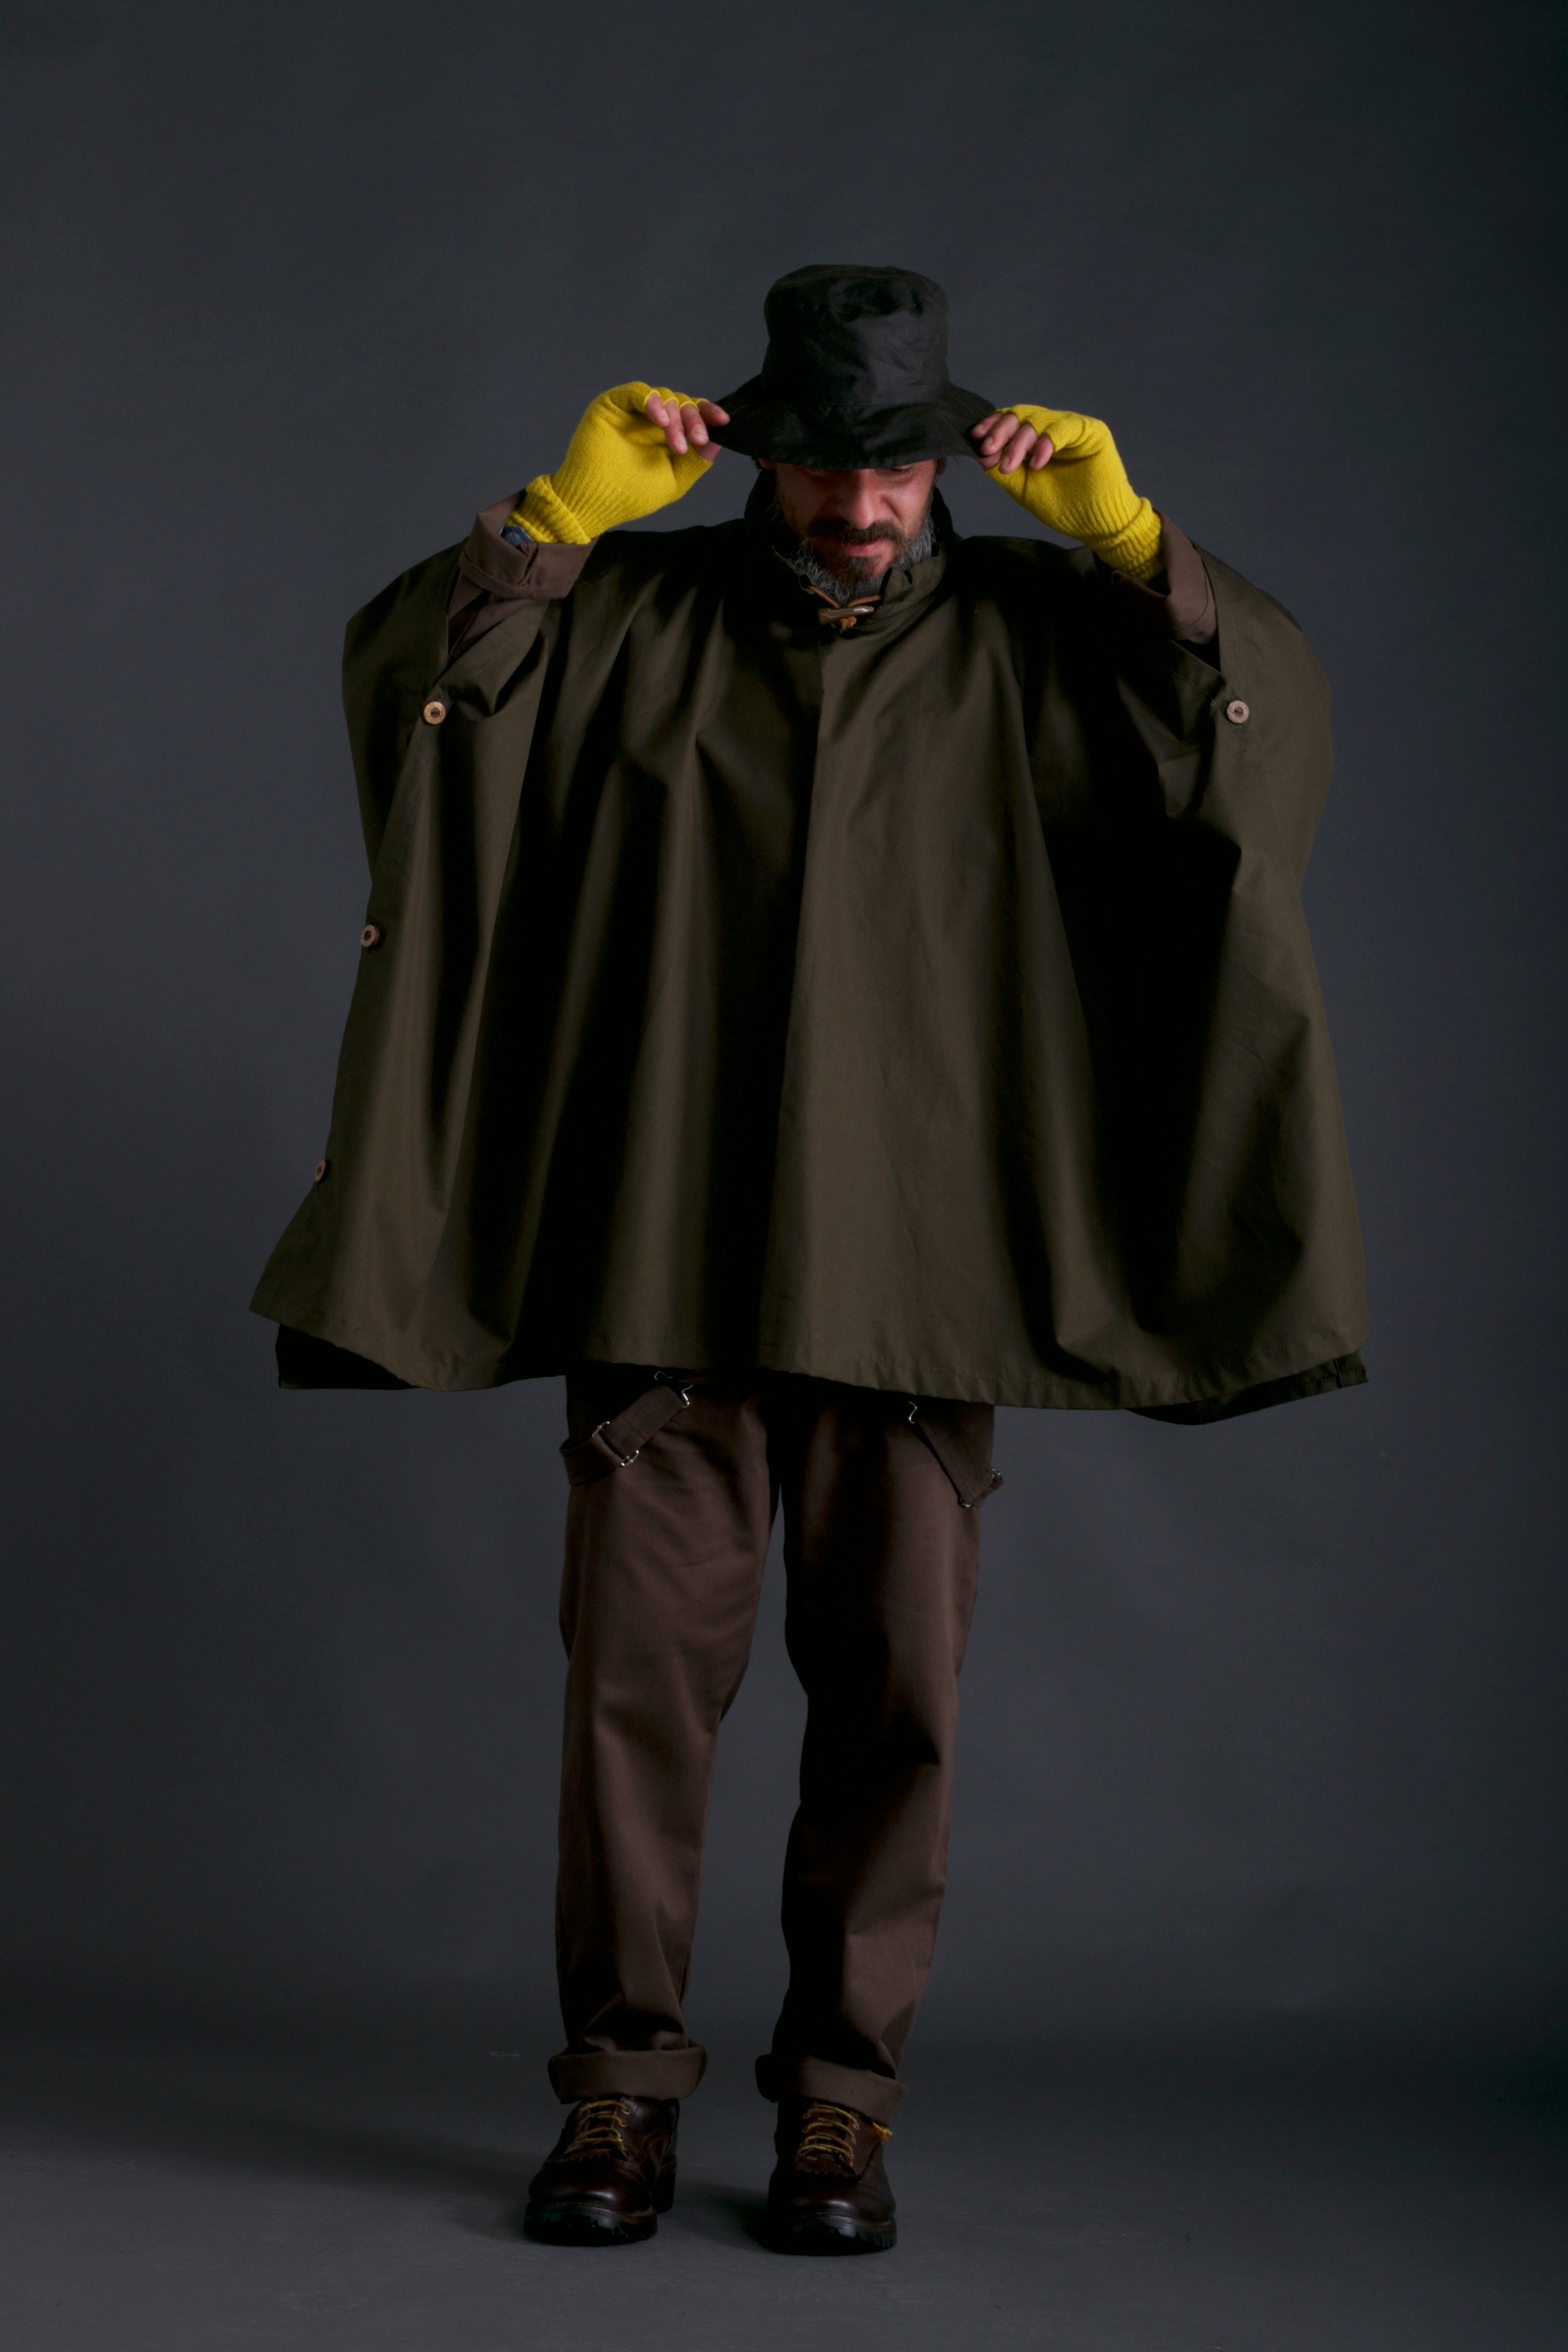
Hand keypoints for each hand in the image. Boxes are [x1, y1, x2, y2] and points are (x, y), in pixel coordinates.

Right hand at [516, 382, 729, 544]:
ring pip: (663, 397)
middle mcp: (650, 420)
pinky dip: (652, 401)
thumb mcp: (673, 481)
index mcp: (665, 435)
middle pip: (681, 404)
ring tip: (676, 443)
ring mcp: (631, 411)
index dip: (708, 414)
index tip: (724, 421)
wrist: (594, 501)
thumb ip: (697, 462)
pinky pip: (637, 392)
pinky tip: (660, 419)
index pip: (691, 416)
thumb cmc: (629, 496)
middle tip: (696, 440)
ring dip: (675, 418)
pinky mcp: (612, 404)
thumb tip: (719, 440)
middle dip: (694, 419)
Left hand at [970, 405, 1161, 579]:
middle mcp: (1050, 427)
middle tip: (988, 450)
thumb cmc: (1062, 507)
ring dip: (1019, 443)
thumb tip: (979, 453)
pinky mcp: (1091, 431)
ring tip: (1011, 466)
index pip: (1008, 423)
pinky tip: (1038, 463)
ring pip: (1037, 419)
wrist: (1095, 524)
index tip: (975, 441)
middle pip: (1019, 415)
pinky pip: (1064, 427)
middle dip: (1000, 432)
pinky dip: (1047, 442)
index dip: (990, 427)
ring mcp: (1070, 427)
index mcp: (1034, 439)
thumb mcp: (1023, 489)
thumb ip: (1002, 470)